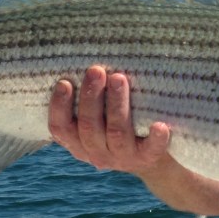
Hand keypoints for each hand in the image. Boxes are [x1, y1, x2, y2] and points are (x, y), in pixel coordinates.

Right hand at [47, 65, 171, 173]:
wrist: (152, 158)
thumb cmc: (120, 124)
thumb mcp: (99, 117)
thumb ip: (88, 98)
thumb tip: (83, 58)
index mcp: (78, 142)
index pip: (60, 128)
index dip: (59, 107)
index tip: (64, 82)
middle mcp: (97, 153)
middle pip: (88, 127)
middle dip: (91, 97)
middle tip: (96, 70)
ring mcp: (122, 158)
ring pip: (116, 133)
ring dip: (116, 105)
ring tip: (119, 78)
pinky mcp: (146, 159)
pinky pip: (150, 150)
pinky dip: (155, 138)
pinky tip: (159, 125)